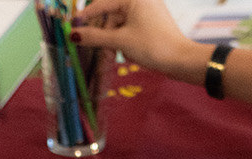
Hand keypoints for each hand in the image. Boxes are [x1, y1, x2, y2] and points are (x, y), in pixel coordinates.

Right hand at [72, 0, 206, 80]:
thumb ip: (95, 37)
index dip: (85, 17)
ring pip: (120, 24)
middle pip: (110, 14)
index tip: (71, 28)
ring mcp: (146, 9)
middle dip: (104, 34)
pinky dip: (125, 41)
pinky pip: (130, 28)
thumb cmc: (153, 46)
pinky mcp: (151, 21)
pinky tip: (129, 54)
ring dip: (115, 41)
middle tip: (98, 50)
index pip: (101, 4)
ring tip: (118, 56)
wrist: (181, 60)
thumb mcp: (120, 42)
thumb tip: (74, 35)